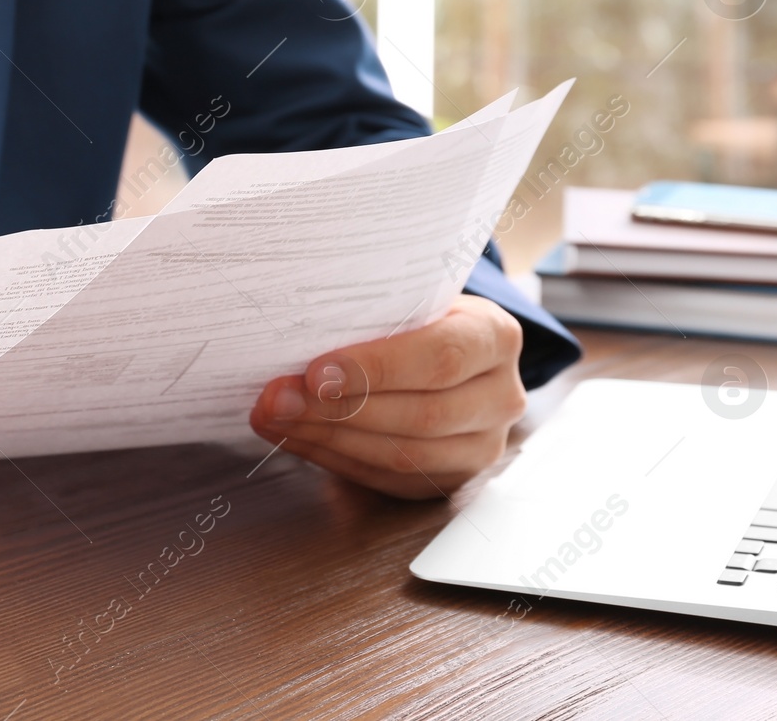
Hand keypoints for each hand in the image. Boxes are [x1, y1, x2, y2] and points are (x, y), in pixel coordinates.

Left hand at [249, 295, 525, 498]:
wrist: (445, 350)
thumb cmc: (418, 317)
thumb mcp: (411, 297)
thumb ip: (374, 312)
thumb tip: (295, 328)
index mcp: (496, 336)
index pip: (439, 358)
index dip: (375, 369)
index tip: (315, 373)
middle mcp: (502, 396)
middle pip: (421, 415)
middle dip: (338, 410)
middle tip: (277, 399)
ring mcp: (483, 445)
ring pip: (403, 455)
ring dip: (327, 438)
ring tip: (275, 417)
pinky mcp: (451, 479)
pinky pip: (388, 478)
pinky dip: (333, 458)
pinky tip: (294, 436)